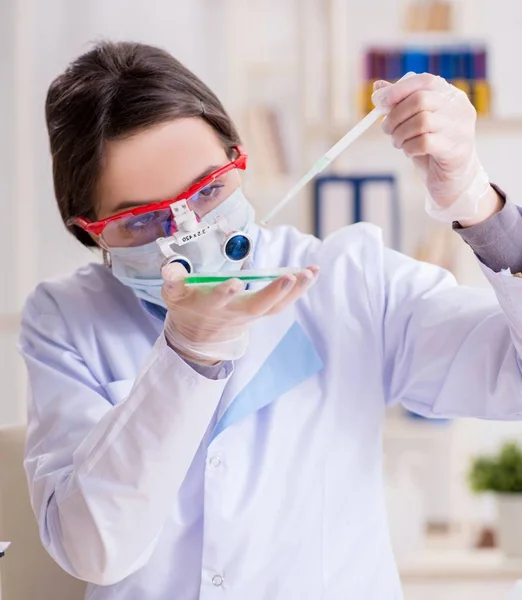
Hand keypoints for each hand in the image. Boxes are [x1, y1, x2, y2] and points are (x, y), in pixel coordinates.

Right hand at [161, 264, 318, 364]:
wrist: (200, 336)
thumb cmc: (187, 307)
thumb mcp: (173, 295)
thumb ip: (172, 280)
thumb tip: (170, 267)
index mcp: (211, 306)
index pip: (217, 301)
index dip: (225, 293)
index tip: (235, 283)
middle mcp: (235, 312)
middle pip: (257, 306)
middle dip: (274, 292)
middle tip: (290, 277)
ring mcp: (252, 315)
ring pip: (276, 306)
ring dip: (296, 290)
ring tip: (311, 272)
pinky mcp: (263, 313)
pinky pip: (284, 303)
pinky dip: (299, 290)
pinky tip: (311, 273)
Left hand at [372, 73, 498, 223]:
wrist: (452, 181)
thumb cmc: (432, 148)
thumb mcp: (414, 123)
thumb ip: (400, 104)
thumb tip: (378, 88)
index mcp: (451, 96)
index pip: (426, 81)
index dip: (399, 89)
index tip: (379, 101)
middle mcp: (460, 109)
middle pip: (421, 100)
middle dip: (395, 115)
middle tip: (386, 129)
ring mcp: (461, 129)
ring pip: (421, 121)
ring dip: (400, 134)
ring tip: (398, 143)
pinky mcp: (456, 150)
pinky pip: (424, 143)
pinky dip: (409, 148)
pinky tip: (410, 152)